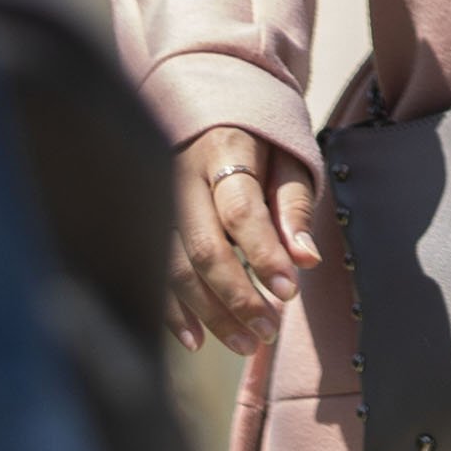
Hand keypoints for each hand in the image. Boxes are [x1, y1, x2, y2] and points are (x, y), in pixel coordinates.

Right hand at [172, 123, 321, 351]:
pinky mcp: (143, 222)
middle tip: (269, 331)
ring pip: (175, 268)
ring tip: (245, 344)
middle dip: (237, 297)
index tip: (289, 292)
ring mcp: (155, 201)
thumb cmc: (257, 139)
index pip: (241, 211)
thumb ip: (294, 206)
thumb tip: (307, 259)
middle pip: (204, 247)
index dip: (264, 254)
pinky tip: (197, 340)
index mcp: (223, 150)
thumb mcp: (286, 156)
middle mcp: (181, 177)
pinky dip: (173, 312)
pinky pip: (153, 273)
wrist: (207, 106)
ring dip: (210, 313)